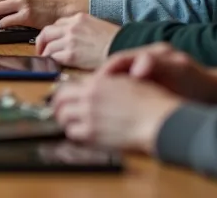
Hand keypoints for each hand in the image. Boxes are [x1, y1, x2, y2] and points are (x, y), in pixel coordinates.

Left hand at [36, 13, 119, 68]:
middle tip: (41, 50)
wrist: (125, 47)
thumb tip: (72, 37)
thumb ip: (82, 28)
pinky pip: (53, 57)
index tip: (50, 40)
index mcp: (79, 18)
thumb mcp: (97, 25)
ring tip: (47, 60)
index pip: (57, 23)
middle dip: (41, 42)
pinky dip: (51, 61)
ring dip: (45, 53)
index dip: (52, 33)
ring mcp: (70, 40)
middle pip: (46, 32)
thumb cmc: (115, 39)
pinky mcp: (71, 55)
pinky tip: (53, 64)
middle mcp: (72, 27)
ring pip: (48, 46)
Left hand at [51, 73, 181, 153]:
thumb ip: (106, 83)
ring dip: (65, 120)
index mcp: (96, 82)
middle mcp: (89, 98)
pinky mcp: (93, 135)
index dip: (66, 93)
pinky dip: (75, 134)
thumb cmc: (150, 101)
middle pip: (59, 100)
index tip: (65, 98)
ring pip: (63, 117)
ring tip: (71, 123)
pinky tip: (82, 134)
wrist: (158, 120)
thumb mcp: (126, 82)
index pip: (68, 85)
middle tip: (61, 111)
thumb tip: (95, 85)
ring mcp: (89, 116)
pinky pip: (73, 134)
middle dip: (58, 106)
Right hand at [98, 43, 216, 103]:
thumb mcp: (179, 69)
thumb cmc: (199, 81)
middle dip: (101, 82)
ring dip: (108, 92)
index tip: (95, 85)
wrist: (216, 93)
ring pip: (119, 79)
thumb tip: (137, 66)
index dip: (105, 72)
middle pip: (115, 68)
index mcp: (150, 53)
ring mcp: (146, 72)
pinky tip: (114, 110)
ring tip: (98, 105)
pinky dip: (119, 98)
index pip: (119, 59)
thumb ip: (157, 63)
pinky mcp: (148, 86)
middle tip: (89, 97)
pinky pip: (127, 89)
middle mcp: (145, 60)